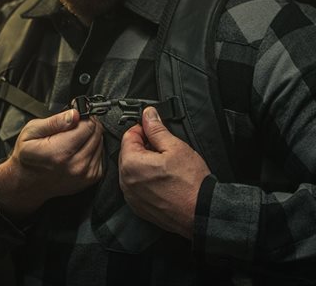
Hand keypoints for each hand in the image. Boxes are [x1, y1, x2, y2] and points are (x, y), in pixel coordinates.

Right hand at [0, 109, 102, 219]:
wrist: (27, 182)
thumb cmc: (28, 157)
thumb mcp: (31, 131)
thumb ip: (55, 121)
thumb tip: (74, 114)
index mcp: (60, 152)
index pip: (88, 126)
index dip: (83, 117)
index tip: (76, 117)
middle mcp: (75, 165)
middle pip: (97, 133)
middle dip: (88, 125)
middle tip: (75, 126)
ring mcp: (85, 174)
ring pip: (101, 143)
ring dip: (91, 137)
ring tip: (74, 139)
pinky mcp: (91, 178)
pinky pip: (101, 155)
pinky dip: (93, 149)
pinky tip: (79, 149)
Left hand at [119, 107, 210, 238]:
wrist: (201, 213)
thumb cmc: (191, 183)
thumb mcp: (175, 147)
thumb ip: (157, 129)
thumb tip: (148, 115)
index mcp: (132, 164)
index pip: (128, 135)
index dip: (143, 129)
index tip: (155, 130)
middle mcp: (126, 181)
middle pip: (128, 152)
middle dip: (143, 146)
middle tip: (163, 148)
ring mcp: (131, 196)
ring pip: (132, 169)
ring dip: (144, 162)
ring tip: (165, 165)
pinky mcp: (138, 206)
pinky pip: (136, 185)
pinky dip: (145, 179)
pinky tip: (162, 179)